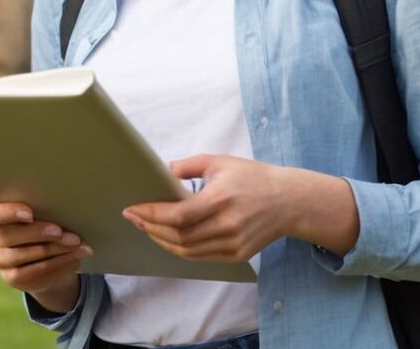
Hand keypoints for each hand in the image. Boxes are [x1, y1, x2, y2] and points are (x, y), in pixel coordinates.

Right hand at [0, 202, 90, 312]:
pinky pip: (33, 273)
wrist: (47, 254)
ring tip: (76, 245)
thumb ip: (47, 209)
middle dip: (38, 233)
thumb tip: (70, 209)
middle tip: (60, 232)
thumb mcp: (45, 212)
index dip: (7, 213)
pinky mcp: (12, 277)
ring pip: (22, 256)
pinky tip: (73, 259)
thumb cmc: (46, 221)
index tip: (30, 214)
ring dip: (53, 250)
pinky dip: (57, 265)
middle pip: (8, 235)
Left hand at [122, 155, 358, 262]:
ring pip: (187, 251)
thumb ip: (190, 165)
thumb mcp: (221, 162)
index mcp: (221, 198)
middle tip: (134, 218)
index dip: (151, 215)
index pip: (178, 215)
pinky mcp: (236, 255)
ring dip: (162, 241)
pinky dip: (181, 249)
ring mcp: (232, 243)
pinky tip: (169, 238)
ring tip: (147, 228)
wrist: (288, 201)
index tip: (132, 209)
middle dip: (151, 228)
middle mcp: (226, 225)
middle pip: (178, 236)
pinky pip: (200, 256)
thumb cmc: (252, 177)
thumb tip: (164, 171)